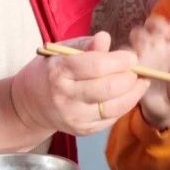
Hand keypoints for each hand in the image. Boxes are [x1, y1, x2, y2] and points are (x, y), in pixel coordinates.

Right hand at [10, 31, 148, 134]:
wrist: (29, 104)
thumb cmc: (49, 72)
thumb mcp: (61, 51)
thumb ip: (85, 45)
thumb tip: (105, 38)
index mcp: (60, 72)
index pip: (97, 66)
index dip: (120, 61)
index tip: (130, 57)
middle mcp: (66, 97)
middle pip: (109, 88)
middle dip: (130, 77)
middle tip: (136, 69)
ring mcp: (75, 117)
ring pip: (115, 107)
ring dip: (134, 93)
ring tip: (139, 82)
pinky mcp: (83, 130)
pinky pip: (112, 119)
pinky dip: (124, 105)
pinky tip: (127, 95)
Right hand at [131, 12, 169, 128]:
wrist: (164, 109)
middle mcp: (158, 44)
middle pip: (154, 23)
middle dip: (156, 24)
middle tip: (160, 34)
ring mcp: (143, 52)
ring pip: (137, 33)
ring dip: (140, 37)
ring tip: (145, 49)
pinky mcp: (130, 63)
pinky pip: (123, 53)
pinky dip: (125, 54)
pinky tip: (133, 63)